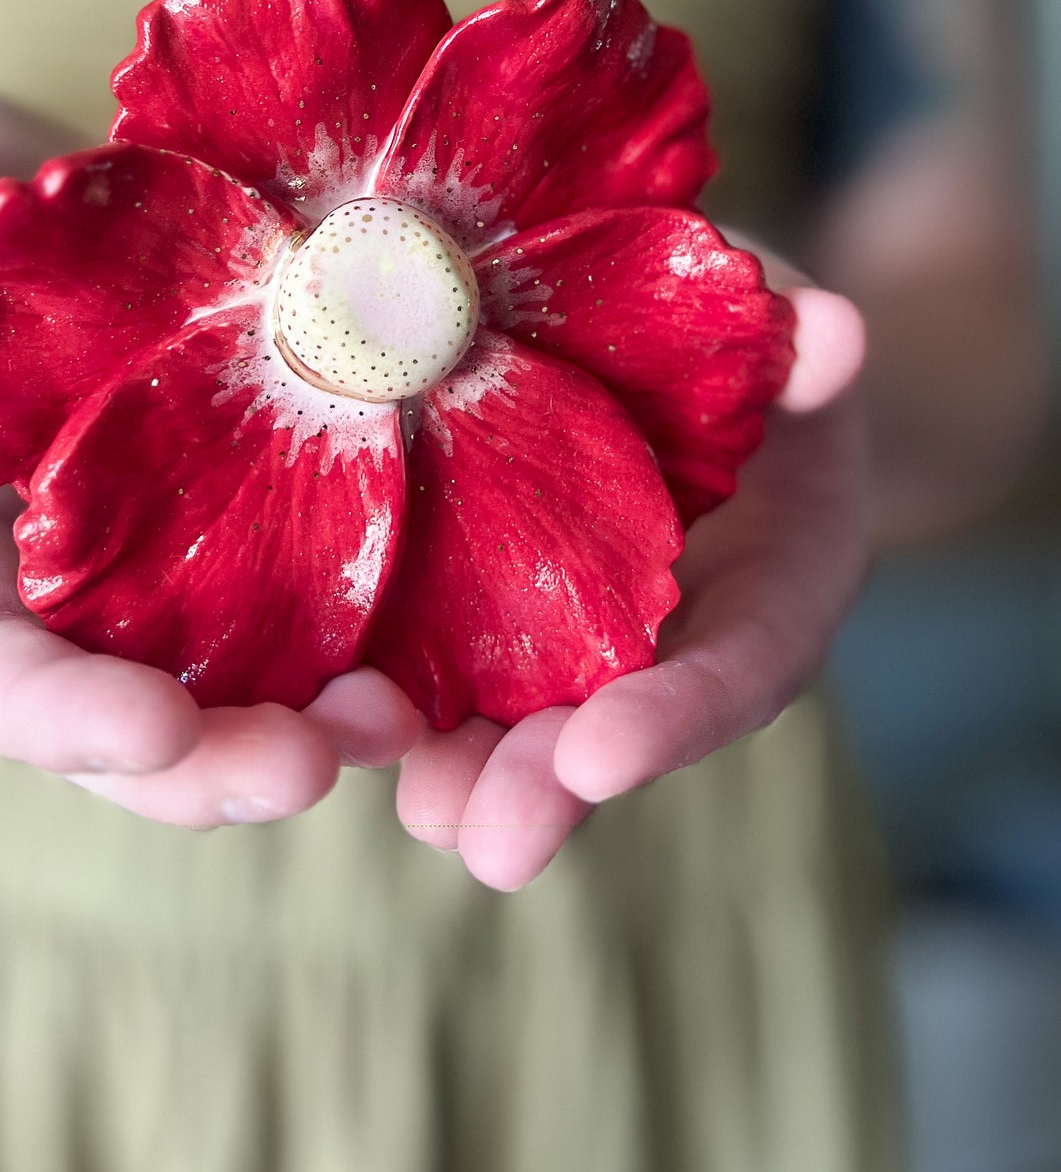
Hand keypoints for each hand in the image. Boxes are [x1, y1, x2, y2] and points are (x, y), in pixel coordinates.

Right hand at [0, 83, 420, 826]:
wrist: (44, 197)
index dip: (54, 716)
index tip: (155, 730)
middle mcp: (55, 581)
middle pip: (117, 729)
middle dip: (204, 769)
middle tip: (308, 768)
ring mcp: (160, 561)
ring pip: (223, 697)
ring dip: (307, 732)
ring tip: (400, 726)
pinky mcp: (251, 521)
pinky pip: (308, 606)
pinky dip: (370, 644)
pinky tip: (440, 653)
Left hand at [395, 261, 868, 891]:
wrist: (671, 341)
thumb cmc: (744, 331)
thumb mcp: (779, 329)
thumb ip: (804, 349)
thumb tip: (833, 334)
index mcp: (778, 577)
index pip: (739, 664)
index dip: (677, 715)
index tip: (602, 753)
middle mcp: (679, 633)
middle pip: (620, 729)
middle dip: (553, 785)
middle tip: (492, 842)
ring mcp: (583, 630)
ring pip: (525, 717)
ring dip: (468, 770)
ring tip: (419, 810)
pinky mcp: (490, 601)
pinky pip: (445, 650)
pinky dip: (398, 688)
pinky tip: (338, 718)